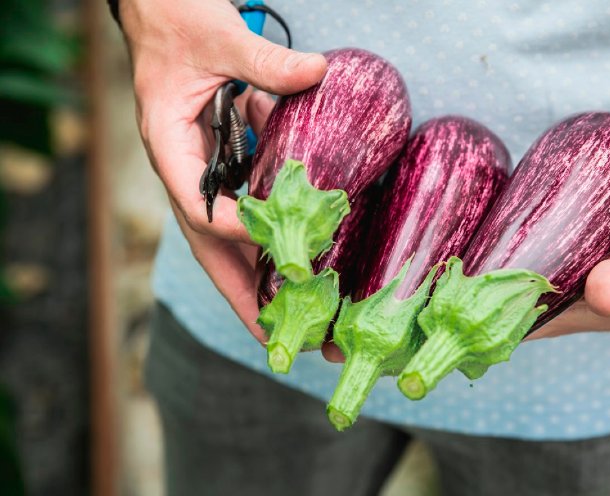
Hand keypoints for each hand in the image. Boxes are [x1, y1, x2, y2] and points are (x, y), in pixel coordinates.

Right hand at [118, 0, 326, 339]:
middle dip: (244, 298)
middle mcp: (185, 172)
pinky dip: (265, 247)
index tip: (277, 249)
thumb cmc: (177, 21)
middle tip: (280, 343)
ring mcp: (202, 175)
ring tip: (292, 327)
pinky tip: (296, 271)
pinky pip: (242, 217)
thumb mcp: (219, 36)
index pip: (198, 204)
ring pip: (225, 243)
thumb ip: (264, 60)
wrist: (160, 9)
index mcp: (169, 147)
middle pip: (211, 248)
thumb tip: (317, 74)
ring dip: (256, 285)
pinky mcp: (221, 168)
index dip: (234, 231)